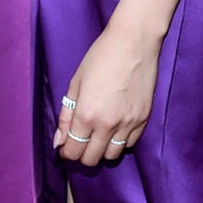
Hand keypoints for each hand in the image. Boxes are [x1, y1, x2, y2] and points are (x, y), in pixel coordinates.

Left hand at [53, 20, 158, 167]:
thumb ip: (66, 115)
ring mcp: (128, 123)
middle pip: (91, 159)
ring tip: (99, 135)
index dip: (66, 152)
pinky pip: (129, 144)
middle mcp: (107, 125)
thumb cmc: (101, 57)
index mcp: (86, 115)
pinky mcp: (143, 119)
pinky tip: (115, 127)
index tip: (66, 146)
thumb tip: (59, 141)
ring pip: (112, 156)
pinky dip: (120, 141)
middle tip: (81, 141)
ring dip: (102, 149)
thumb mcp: (75, 83)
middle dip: (82, 154)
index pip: (73, 152)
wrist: (133, 43)